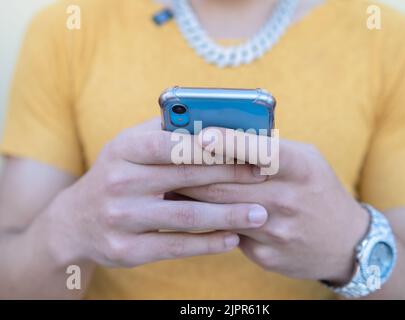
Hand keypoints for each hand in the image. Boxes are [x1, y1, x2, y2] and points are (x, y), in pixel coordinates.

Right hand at [45, 119, 267, 267]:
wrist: (76, 221)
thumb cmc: (117, 174)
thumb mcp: (129, 146)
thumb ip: (166, 130)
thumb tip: (212, 116)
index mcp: (124, 150)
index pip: (172, 143)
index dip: (211, 144)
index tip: (247, 146)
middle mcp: (119, 183)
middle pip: (186, 178)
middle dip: (230, 176)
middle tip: (263, 177)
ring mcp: (121, 219)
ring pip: (185, 217)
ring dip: (227, 216)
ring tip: (260, 215)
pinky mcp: (127, 250)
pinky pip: (176, 247)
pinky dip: (208, 244)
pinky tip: (233, 238)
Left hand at [178, 128, 369, 283]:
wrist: (345, 243)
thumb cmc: (318, 190)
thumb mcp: (308, 161)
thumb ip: (271, 148)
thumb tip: (224, 134)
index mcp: (302, 169)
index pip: (262, 152)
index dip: (230, 142)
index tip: (202, 134)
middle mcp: (289, 200)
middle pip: (228, 183)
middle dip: (192, 170)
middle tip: (166, 158)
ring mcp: (277, 231)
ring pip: (220, 209)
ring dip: (190, 195)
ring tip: (166, 181)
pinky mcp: (266, 254)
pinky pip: (227, 233)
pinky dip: (206, 220)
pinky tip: (190, 210)